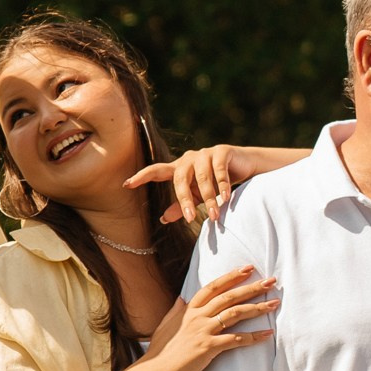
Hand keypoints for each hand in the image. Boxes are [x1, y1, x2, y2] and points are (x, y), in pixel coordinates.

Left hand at [129, 146, 280, 225]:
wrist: (244, 167)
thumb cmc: (217, 183)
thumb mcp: (199, 197)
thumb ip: (183, 205)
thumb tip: (163, 219)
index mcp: (179, 168)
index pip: (157, 171)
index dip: (142, 177)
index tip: (127, 185)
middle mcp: (189, 158)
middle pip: (180, 179)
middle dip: (186, 200)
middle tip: (192, 219)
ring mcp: (205, 153)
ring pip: (202, 177)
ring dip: (209, 198)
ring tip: (214, 215)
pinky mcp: (222, 151)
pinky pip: (219, 170)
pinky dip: (222, 185)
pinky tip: (225, 198)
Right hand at [144, 267, 277, 370]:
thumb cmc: (161, 351)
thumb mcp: (166, 326)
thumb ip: (176, 311)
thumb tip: (181, 299)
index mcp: (189, 310)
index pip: (213, 287)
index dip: (231, 276)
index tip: (248, 268)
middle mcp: (197, 316)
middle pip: (229, 296)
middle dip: (251, 287)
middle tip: (271, 281)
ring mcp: (203, 331)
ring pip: (235, 313)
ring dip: (257, 308)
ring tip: (274, 303)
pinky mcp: (209, 347)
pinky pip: (236, 339)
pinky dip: (253, 337)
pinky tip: (267, 334)